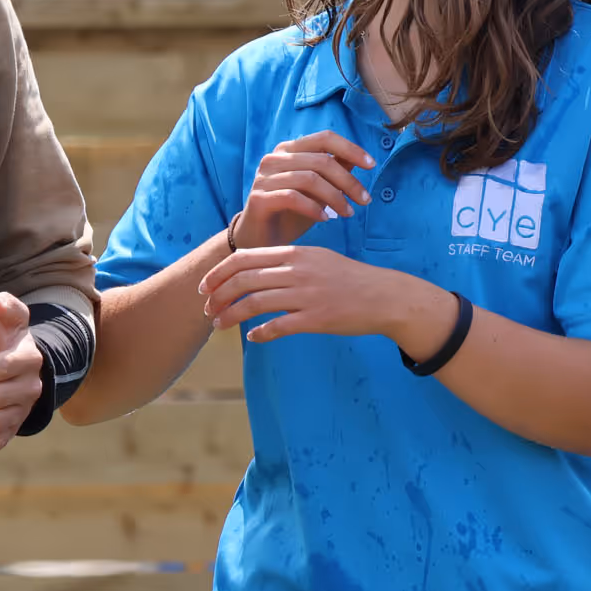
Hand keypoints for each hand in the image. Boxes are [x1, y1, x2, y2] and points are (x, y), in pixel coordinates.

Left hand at [199, 245, 453, 355]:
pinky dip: (260, 333)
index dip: (219, 273)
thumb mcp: (314, 259)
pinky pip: (278, 326)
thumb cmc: (346, 278)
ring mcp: (306, 295)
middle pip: (244, 280)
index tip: (205, 286)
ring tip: (219, 325)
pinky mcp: (316, 318)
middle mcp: (297, 271)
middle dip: (218, 295)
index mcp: (294, 254)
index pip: (244, 258)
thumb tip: (250, 271)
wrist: (384, 296)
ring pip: (255, 303)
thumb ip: (283, 262)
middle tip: (207, 309)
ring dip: (231, 315)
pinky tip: (252, 337)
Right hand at [232, 131, 374, 248]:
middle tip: (365, 200)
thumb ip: (332, 172)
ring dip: (335, 197)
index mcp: (289, 150)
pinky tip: (325, 219)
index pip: (324, 138)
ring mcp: (264, 178)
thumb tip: (358, 160)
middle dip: (348, 181)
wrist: (258, 239)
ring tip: (348, 213)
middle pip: (321, 160)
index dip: (351, 148)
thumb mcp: (316, 191)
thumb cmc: (290, 213)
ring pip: (309, 179)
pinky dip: (313, 208)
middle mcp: (274, 159)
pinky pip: (292, 197)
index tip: (372, 165)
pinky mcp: (258, 198)